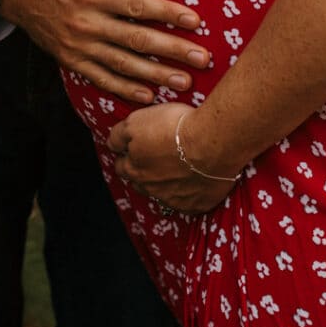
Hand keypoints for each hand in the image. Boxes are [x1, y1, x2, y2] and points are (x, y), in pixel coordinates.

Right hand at [0, 0, 209, 101]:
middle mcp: (87, 23)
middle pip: (137, 40)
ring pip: (123, 65)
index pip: (137, 6)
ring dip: (156, 75)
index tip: (195, 21)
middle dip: (172, 50)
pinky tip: (148, 96)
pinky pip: (101, 79)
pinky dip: (124, 90)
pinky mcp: (71, 61)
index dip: (167, 13)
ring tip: (184, 82)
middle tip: (202, 59)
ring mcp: (79, 46)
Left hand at [108, 103, 239, 214]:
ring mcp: (174, 200)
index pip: (121, 165)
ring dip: (168, 183)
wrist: (213, 142)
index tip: (138, 146)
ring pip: (164, 194)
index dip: (128, 155)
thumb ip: (119, 135)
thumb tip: (112, 144)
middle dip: (145, 171)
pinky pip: (189, 203)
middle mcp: (150, 189)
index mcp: (134, 169)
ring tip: (180, 166)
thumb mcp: (137, 121)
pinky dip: (191, 192)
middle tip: (159, 156)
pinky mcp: (196, 205)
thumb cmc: (176, 128)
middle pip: (141, 183)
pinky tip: (198, 179)